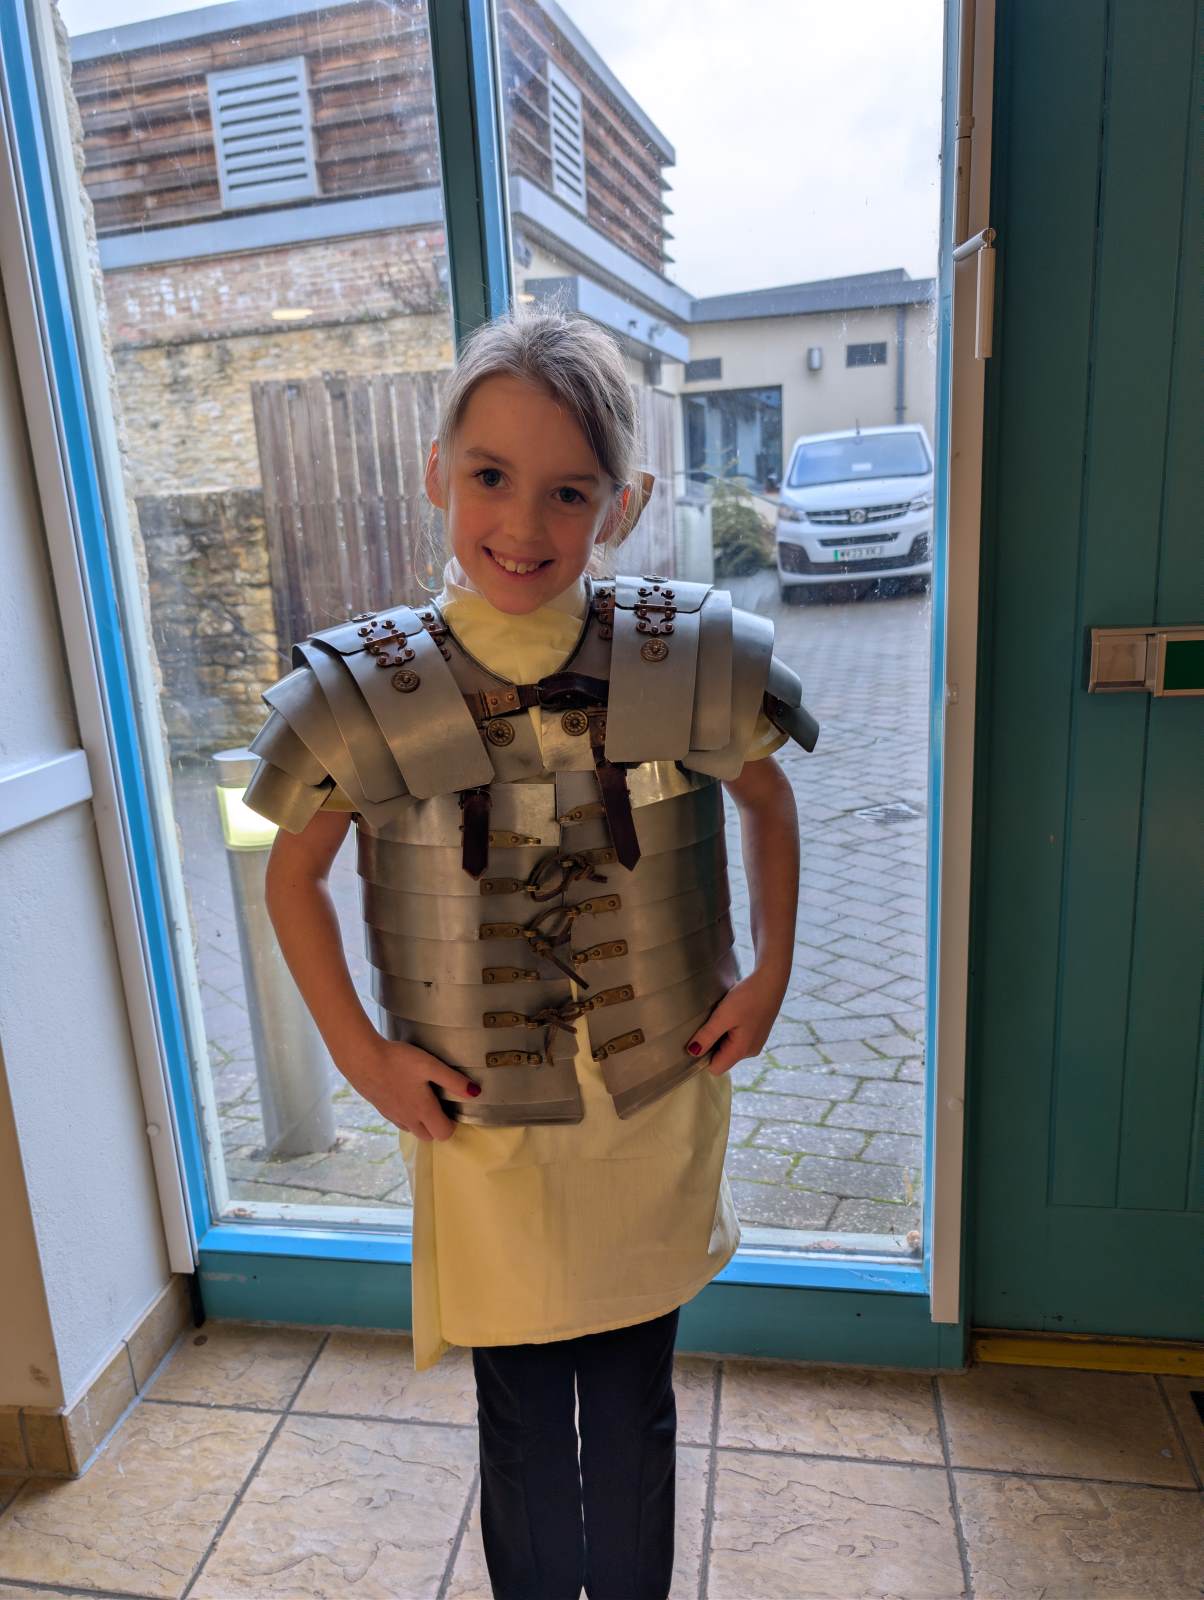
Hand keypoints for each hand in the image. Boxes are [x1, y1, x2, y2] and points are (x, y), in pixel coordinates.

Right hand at [339, 1034, 479, 1141]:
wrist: (361, 1058)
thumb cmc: (398, 1061)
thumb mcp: (430, 1065)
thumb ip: (453, 1081)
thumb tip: (475, 1093)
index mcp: (423, 1111)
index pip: (444, 1134)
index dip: (452, 1124)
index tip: (453, 1107)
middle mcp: (408, 1119)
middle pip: (428, 1136)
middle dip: (437, 1126)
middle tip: (440, 1103)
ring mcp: (392, 1115)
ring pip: (412, 1129)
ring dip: (421, 1122)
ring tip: (424, 1098)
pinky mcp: (381, 1108)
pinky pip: (398, 1120)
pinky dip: (406, 1114)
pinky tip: (405, 1094)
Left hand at [684, 968, 788, 1076]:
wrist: (771, 980)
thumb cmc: (748, 997)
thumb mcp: (723, 1016)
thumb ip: (708, 1035)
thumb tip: (692, 1052)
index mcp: (741, 1051)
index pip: (715, 1068)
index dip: (702, 1056)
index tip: (698, 1037)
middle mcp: (750, 1051)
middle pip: (722, 1057)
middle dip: (712, 1043)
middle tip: (710, 1022)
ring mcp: (755, 1042)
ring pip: (729, 1047)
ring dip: (720, 1034)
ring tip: (721, 1016)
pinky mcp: (757, 1033)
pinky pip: (737, 1038)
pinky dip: (730, 1028)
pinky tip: (731, 1013)